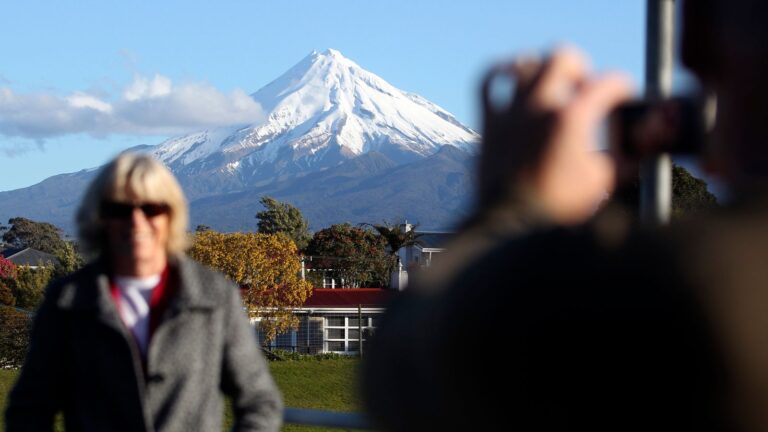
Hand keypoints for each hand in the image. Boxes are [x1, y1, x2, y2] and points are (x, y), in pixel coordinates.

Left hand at [479, 47, 632, 224]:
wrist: (512, 226)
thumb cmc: (557, 209)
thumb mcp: (600, 182)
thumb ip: (621, 159)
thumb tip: (636, 150)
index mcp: (572, 118)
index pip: (607, 83)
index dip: (621, 87)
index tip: (622, 97)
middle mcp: (540, 106)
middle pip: (562, 58)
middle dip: (579, 67)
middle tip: (583, 86)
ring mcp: (511, 112)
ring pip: (525, 65)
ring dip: (542, 69)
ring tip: (549, 82)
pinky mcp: (489, 123)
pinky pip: (487, 81)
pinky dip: (499, 72)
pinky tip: (509, 75)